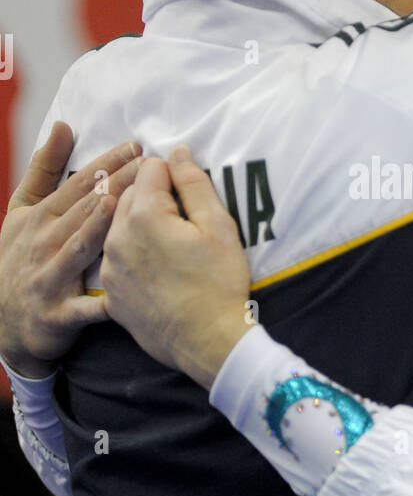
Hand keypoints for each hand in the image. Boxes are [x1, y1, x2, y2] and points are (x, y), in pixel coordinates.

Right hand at [0, 122, 141, 377]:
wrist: (0, 321)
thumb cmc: (17, 258)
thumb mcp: (21, 210)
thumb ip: (44, 169)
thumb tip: (62, 125)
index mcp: (42, 216)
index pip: (78, 184)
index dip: (107, 164)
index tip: (136, 146)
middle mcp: (45, 242)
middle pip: (85, 209)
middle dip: (116, 186)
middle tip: (149, 167)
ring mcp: (50, 277)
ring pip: (80, 249)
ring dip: (100, 228)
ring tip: (124, 208)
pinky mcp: (58, 314)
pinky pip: (83, 307)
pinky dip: (102, 301)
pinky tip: (127, 289)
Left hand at [100, 148, 254, 389]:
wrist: (210, 343)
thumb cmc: (220, 283)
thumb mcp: (218, 226)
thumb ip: (194, 183)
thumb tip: (176, 152)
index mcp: (143, 216)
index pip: (149, 170)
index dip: (173, 177)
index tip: (190, 197)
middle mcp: (115, 238)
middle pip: (127, 196)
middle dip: (152, 199)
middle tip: (183, 222)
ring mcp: (109, 270)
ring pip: (118, 228)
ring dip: (139, 227)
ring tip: (170, 248)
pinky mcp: (110, 296)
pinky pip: (116, 261)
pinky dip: (132, 258)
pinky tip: (157, 272)